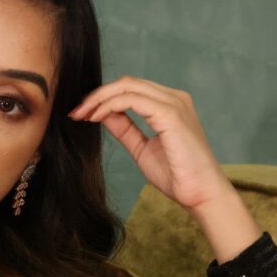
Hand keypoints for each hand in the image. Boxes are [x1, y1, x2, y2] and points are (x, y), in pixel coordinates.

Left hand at [68, 75, 231, 210]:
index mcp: (169, 104)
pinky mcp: (171, 114)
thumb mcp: (141, 148)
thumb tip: (102, 114)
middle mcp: (174, 98)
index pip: (130, 89)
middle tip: (76, 113)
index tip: (81, 114)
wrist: (200, 193)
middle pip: (127, 83)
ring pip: (128, 87)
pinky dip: (110, 106)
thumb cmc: (176, 174)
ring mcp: (174, 104)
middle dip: (96, 95)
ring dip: (99, 99)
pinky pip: (132, 100)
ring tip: (82, 115)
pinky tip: (97, 118)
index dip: (102, 97)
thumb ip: (124, 129)